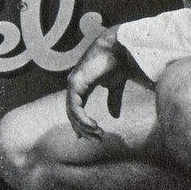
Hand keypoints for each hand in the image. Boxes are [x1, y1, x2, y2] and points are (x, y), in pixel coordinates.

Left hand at [65, 24, 130, 140]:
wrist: (119, 49)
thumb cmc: (117, 63)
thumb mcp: (115, 86)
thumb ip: (113, 100)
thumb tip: (114, 116)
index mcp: (80, 86)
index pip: (75, 108)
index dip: (80, 123)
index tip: (89, 136)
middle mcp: (74, 85)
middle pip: (72, 113)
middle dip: (83, 129)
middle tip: (96, 140)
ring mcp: (73, 84)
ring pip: (72, 112)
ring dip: (84, 126)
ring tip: (98, 134)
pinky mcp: (76, 83)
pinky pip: (74, 106)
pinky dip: (82, 118)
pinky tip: (93, 125)